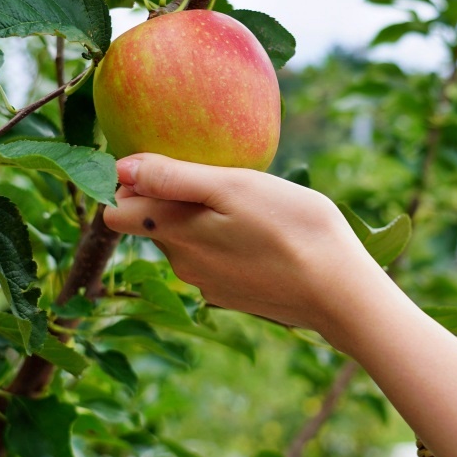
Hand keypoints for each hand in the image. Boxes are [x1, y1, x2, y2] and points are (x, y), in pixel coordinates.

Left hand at [102, 153, 384, 333]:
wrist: (339, 292)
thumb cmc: (291, 228)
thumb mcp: (233, 187)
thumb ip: (174, 178)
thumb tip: (120, 168)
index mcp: (175, 234)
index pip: (117, 213)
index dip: (127, 185)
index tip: (160, 162)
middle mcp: (183, 264)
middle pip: (153, 225)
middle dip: (167, 199)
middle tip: (211, 173)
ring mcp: (208, 284)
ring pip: (186, 241)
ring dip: (200, 219)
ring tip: (240, 199)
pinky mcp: (234, 294)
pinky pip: (214, 258)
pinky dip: (224, 240)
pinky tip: (257, 230)